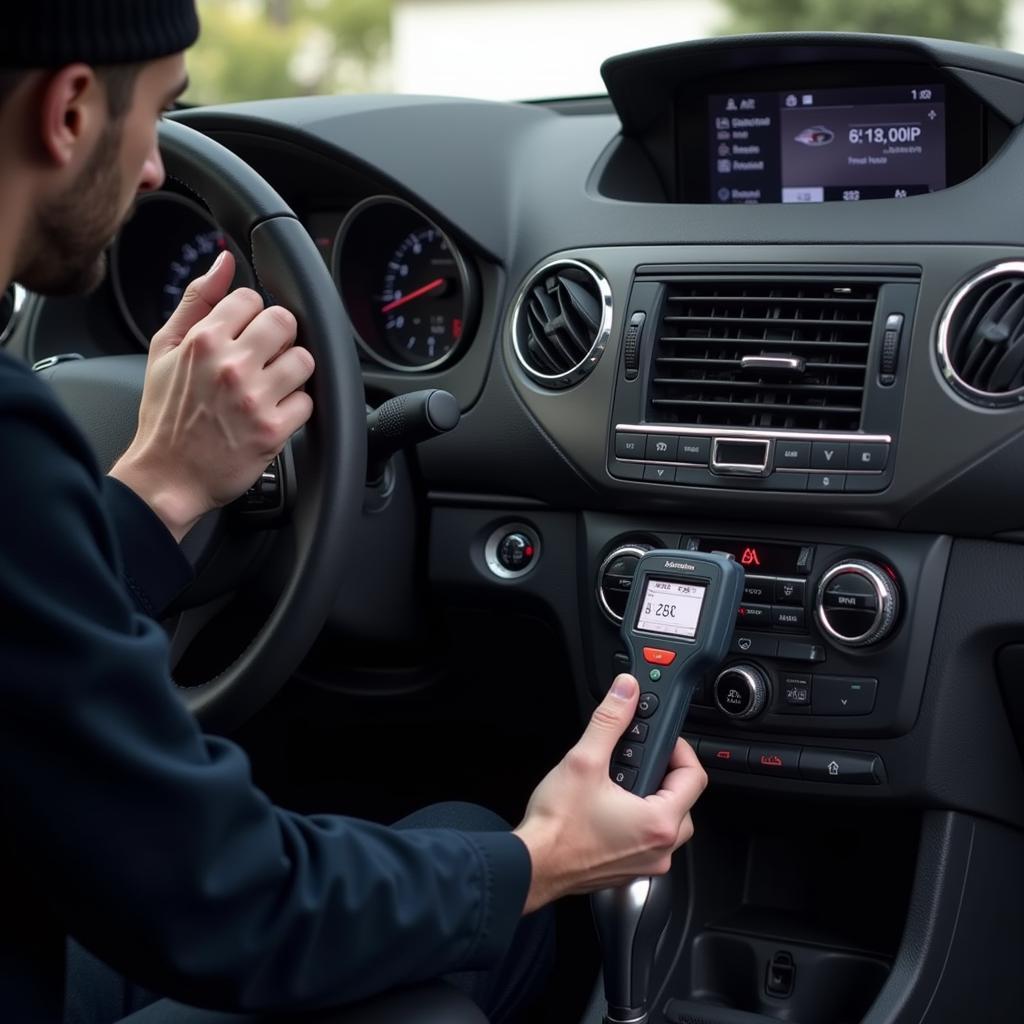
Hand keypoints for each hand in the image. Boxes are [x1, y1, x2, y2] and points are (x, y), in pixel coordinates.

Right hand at [109, 251, 314, 540]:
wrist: (167, 477)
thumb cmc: (165, 415)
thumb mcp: (164, 349)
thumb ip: (196, 300)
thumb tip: (225, 261)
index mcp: (204, 341)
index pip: (252, 298)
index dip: (252, 314)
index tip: (245, 332)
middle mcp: (232, 366)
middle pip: (286, 322)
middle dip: (279, 337)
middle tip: (266, 356)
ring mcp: (255, 399)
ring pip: (305, 360)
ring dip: (293, 371)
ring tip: (272, 384)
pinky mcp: (275, 430)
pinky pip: (308, 401)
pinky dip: (296, 407)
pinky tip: (274, 411)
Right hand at [512, 674, 706, 913]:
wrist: (533, 865)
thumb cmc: (557, 826)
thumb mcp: (584, 760)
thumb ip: (610, 720)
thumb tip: (625, 692)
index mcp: (659, 823)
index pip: (694, 776)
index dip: (679, 749)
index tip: (660, 739)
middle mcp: (660, 849)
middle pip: (685, 801)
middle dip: (666, 775)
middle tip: (640, 759)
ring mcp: (646, 865)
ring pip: (668, 824)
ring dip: (654, 800)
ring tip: (623, 782)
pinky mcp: (629, 871)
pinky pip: (649, 842)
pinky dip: (638, 823)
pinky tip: (611, 809)